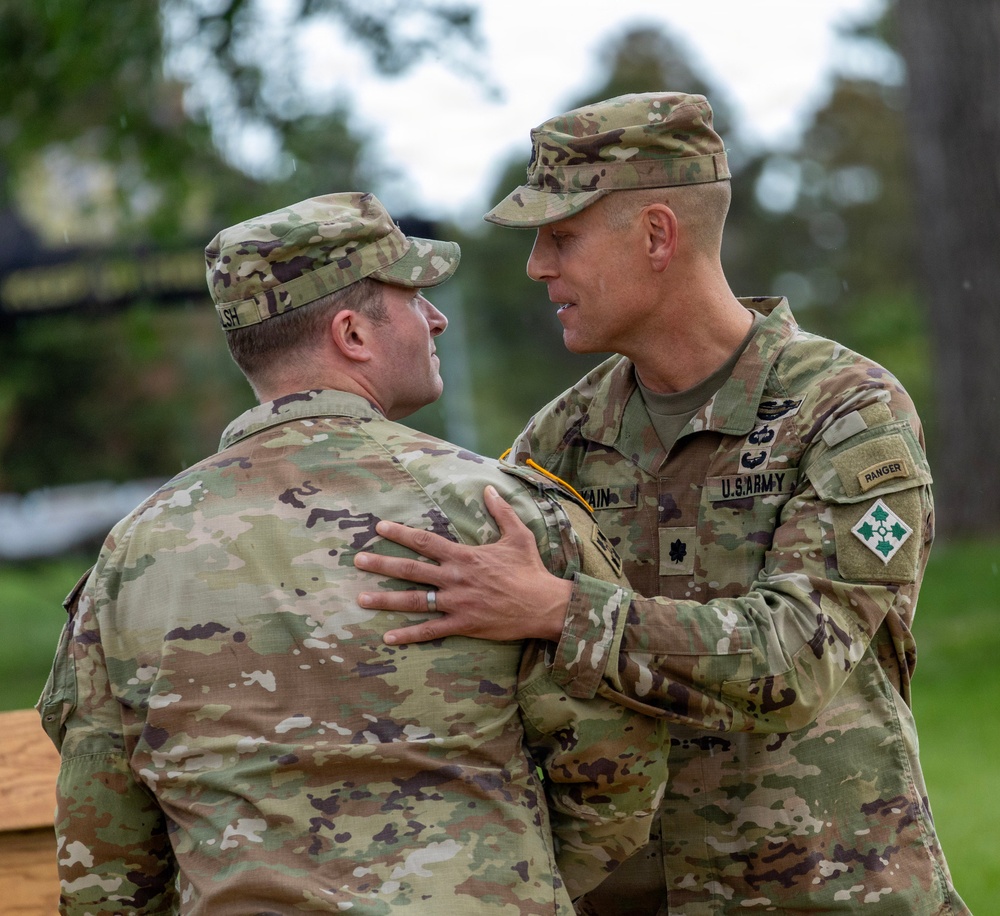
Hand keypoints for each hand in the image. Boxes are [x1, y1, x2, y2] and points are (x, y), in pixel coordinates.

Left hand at [354, 486, 570, 644]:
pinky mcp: (463, 624)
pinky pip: (430, 630)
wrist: (544, 605)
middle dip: (382, 564)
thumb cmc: (531, 569)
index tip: (379, 528)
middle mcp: (455, 578)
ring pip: (414, 601)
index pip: (425, 541)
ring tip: (361, 599)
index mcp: (464, 556)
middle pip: (411, 569)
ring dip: (386, 600)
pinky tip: (388, 637)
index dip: (400, 534)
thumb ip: (500, 511)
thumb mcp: (518, 535)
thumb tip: (489, 488)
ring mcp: (457, 603)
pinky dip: (409, 635)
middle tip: (358, 561)